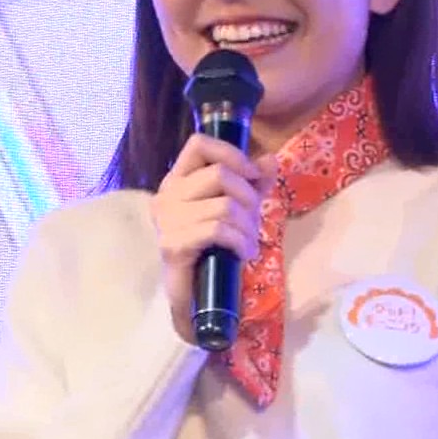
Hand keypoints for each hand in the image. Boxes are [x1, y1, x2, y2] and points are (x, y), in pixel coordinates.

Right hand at [149, 133, 276, 345]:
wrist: (197, 295)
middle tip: (254, 222)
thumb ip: (253, 182)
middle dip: (249, 198)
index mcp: (178, 179)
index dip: (232, 153)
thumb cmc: (214, 247)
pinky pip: (217, 230)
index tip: (253, 176)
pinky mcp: (173, 245)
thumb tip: (270, 160)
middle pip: (220, 175)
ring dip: (248, 226)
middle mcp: (167, 195)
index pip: (199, 144)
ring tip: (249, 242)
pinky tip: (244, 253)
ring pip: (224, 205)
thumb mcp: (238, 207)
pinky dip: (240, 241)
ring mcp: (167, 221)